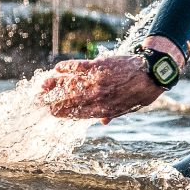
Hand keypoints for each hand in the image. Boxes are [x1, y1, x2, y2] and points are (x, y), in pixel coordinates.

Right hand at [39, 56, 163, 124]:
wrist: (151, 74)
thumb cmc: (141, 92)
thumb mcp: (128, 108)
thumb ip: (112, 114)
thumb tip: (103, 123)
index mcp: (103, 109)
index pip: (77, 113)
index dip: (62, 113)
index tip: (51, 111)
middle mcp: (97, 97)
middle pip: (69, 100)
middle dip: (52, 101)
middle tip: (38, 100)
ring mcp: (97, 81)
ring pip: (69, 84)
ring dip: (54, 85)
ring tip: (43, 86)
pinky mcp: (98, 66)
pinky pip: (77, 67)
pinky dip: (66, 68)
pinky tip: (57, 69)